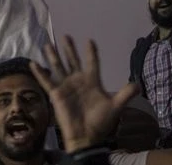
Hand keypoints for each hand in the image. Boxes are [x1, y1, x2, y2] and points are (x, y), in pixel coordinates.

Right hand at [30, 36, 138, 152]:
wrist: (87, 136)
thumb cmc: (101, 121)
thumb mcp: (115, 106)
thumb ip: (125, 94)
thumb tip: (138, 85)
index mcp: (92, 81)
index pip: (92, 63)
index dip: (91, 53)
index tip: (89, 40)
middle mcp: (78, 81)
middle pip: (73, 61)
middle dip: (69, 49)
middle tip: (66, 36)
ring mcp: (66, 86)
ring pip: (58, 67)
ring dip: (53, 56)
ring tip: (47, 44)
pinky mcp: (56, 94)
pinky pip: (46, 81)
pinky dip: (39, 72)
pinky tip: (33, 63)